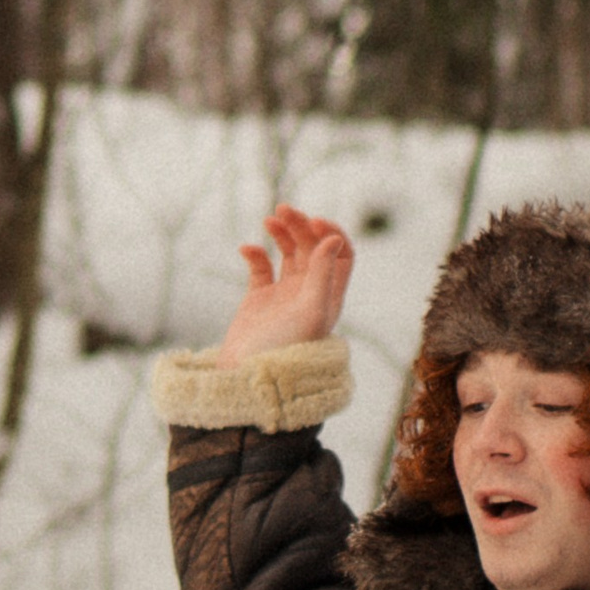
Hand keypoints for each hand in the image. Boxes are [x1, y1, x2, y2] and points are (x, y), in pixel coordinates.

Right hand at [215, 205, 353, 367]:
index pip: (342, 254)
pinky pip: (261, 268)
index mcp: (331, 296)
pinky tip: (247, 248)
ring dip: (283, 232)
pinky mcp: (259, 300)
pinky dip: (255, 253)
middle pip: (314, 247)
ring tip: (270, 219)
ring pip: (290, 253)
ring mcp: (285, 296)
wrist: (249, 379)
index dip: (331, 232)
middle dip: (301, 225)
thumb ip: (324, 274)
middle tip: (283, 210)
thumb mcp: (311, 312)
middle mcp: (311, 294)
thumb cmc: (285, 350)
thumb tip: (334, 239)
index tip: (313, 221)